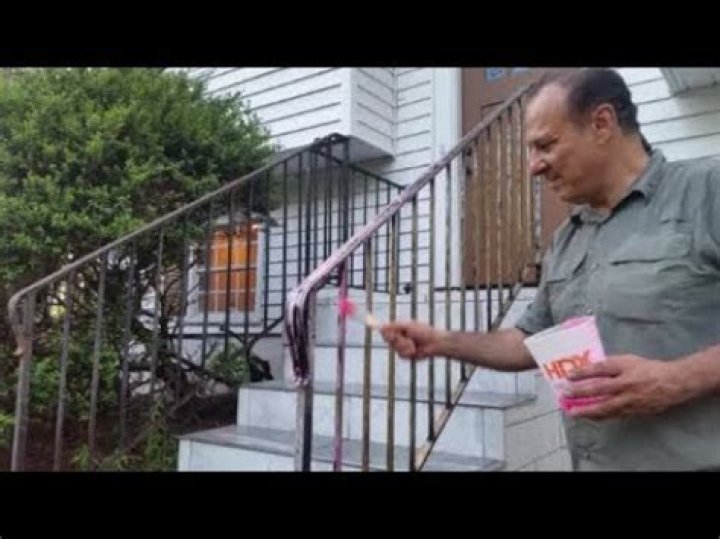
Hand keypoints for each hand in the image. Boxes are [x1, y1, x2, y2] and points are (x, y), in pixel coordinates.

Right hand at [380, 321, 446, 359]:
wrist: (435, 343)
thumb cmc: (424, 332)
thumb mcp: (409, 327)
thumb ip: (395, 327)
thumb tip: (381, 326)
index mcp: (399, 329)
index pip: (386, 330)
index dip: (386, 333)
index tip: (391, 333)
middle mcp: (399, 337)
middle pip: (388, 340)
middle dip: (396, 339)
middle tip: (406, 338)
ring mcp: (402, 347)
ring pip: (395, 348)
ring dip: (404, 346)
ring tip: (413, 344)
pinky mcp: (406, 356)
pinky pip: (401, 355)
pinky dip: (408, 352)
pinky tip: (415, 350)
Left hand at [562, 354, 689, 419]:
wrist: (673, 383)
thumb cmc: (648, 368)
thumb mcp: (628, 360)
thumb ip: (610, 365)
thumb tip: (589, 369)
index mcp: (625, 368)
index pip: (599, 369)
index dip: (583, 372)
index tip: (568, 376)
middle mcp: (626, 384)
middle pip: (599, 389)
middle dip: (579, 392)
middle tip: (564, 395)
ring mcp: (630, 400)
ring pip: (605, 407)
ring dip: (587, 410)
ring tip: (572, 412)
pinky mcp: (633, 411)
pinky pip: (613, 415)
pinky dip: (600, 416)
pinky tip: (589, 416)